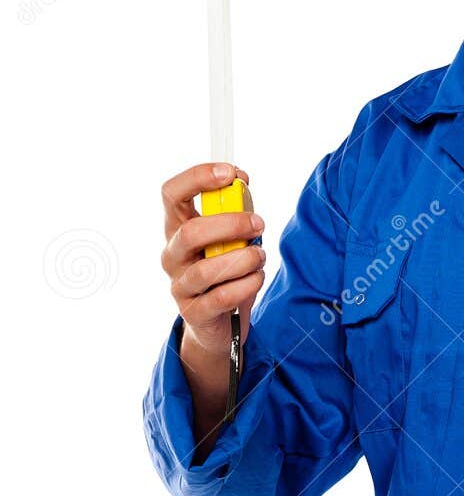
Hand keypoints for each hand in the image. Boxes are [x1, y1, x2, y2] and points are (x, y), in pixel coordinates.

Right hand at [160, 162, 264, 356]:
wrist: (220, 323)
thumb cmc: (226, 272)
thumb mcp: (231, 238)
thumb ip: (234, 211)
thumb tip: (242, 181)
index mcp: (177, 228)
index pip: (171, 194)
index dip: (198, 177)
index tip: (230, 173)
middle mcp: (173, 255)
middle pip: (190, 232)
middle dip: (230, 224)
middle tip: (258, 223)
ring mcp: (180, 285)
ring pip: (205, 269)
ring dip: (242, 259)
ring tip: (259, 255)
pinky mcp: (195, 312)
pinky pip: (220, 297)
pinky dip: (245, 285)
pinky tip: (257, 278)